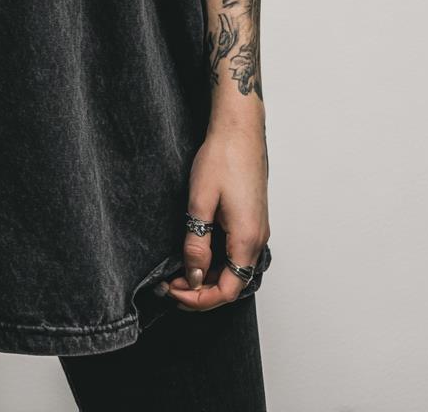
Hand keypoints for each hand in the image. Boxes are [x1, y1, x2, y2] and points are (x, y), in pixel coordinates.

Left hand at [163, 121, 269, 311]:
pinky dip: (216, 261)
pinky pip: (236, 252)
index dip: (199, 299)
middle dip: (200, 291)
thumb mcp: (200, 202)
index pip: (227, 290)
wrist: (239, 130)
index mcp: (247, 239)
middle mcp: (258, 239)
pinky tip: (196, 253)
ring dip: (208, 276)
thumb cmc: (222, 158)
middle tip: (169, 284)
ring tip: (178, 271)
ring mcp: (257, 229)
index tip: (173, 291)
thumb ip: (197, 243)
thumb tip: (194, 276)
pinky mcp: (252, 219)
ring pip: (234, 269)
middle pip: (232, 284)